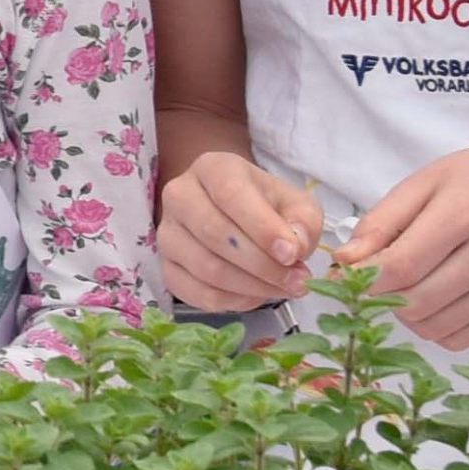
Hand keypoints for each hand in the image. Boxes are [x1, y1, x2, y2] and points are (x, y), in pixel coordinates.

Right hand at [156, 153, 329, 310]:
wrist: (233, 214)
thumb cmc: (266, 206)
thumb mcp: (295, 203)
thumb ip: (303, 222)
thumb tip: (295, 248)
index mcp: (212, 168)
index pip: (230, 195)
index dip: (262, 228)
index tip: (292, 254)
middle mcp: (179, 195)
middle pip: (215, 234)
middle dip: (262, 264)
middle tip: (297, 281)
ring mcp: (167, 233)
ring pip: (206, 268)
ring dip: (251, 286)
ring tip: (282, 289)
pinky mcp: (165, 266)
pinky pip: (196, 293)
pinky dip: (232, 301)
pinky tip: (256, 295)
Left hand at [341, 144, 468, 349]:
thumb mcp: (424, 182)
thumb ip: (381, 221)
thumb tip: (344, 261)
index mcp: (463, 216)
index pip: (401, 266)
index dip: (364, 277)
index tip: (346, 273)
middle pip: (414, 302)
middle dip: (381, 296)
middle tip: (377, 278)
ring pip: (432, 327)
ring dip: (405, 314)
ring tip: (406, 286)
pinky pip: (459, 340)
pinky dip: (434, 328)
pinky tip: (432, 301)